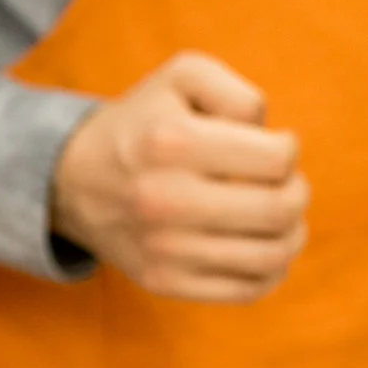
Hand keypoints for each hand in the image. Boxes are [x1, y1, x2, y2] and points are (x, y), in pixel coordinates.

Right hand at [50, 53, 308, 303]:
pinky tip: (259, 246)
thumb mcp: (182, 77)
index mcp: (172, 142)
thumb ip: (238, 92)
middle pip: (280, 209)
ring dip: (292, 233)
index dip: (287, 149)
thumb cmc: (143, 123)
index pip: (278, 158)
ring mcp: (164, 248)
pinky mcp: (164, 282)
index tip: (268, 148)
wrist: (71, 182)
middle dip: (297, 192)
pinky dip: (272, 271)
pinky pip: (249, 290)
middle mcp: (164, 199)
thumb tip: (271, 140)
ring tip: (277, 217)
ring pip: (273, 256)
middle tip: (282, 184)